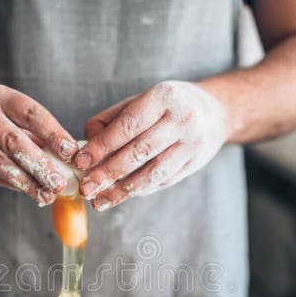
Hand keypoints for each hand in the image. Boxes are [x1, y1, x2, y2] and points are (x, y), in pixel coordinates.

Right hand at [0, 84, 78, 204]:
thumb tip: (70, 160)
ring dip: (25, 181)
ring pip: (0, 162)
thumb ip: (37, 138)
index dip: (53, 134)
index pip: (32, 114)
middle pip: (15, 141)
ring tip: (45, 194)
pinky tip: (26, 190)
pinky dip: (10, 184)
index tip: (70, 153)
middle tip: (58, 183)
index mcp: (1, 96)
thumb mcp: (12, 122)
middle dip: (40, 165)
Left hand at [74, 81, 227, 210]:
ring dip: (122, 190)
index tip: (81, 162)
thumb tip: (86, 147)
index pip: (128, 126)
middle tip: (86, 187)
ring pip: (152, 172)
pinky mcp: (194, 164)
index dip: (102, 146)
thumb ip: (110, 121)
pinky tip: (119, 196)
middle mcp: (182, 120)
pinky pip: (161, 181)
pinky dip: (138, 190)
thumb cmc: (166, 106)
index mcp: (164, 97)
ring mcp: (191, 144)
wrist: (214, 112)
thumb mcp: (140, 100)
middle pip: (139, 151)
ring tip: (99, 200)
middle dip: (108, 172)